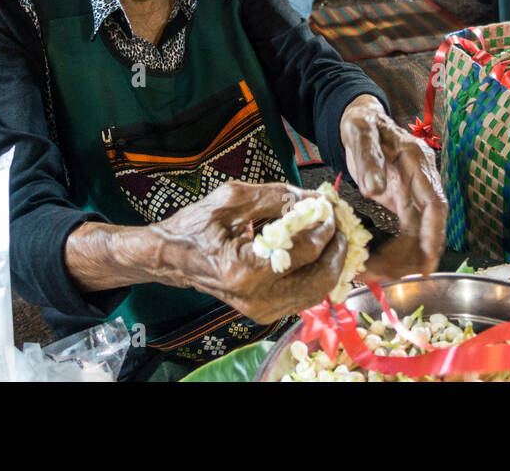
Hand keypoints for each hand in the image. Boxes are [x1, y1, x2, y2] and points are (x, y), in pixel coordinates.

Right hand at [154, 181, 347, 322]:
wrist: (171, 258)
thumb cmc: (195, 226)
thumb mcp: (231, 199)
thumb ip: (276, 197)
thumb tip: (314, 198)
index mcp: (244, 270)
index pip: (305, 251)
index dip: (325, 226)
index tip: (330, 205)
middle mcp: (256, 299)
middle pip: (320, 277)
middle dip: (337, 245)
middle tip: (337, 220)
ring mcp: (262, 311)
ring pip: (319, 290)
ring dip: (332, 259)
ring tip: (331, 232)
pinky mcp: (266, 312)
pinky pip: (306, 295)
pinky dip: (319, 272)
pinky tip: (319, 250)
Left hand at [339, 95, 445, 276]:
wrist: (361, 120)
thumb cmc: (362, 124)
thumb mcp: (360, 132)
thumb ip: (368, 157)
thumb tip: (373, 188)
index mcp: (417, 160)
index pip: (435, 202)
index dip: (434, 233)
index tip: (427, 260)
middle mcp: (422, 179)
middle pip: (429, 224)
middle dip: (416, 255)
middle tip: (393, 277)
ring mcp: (414, 192)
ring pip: (418, 233)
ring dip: (404, 257)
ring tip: (380, 274)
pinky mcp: (403, 201)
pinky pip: (406, 231)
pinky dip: (396, 250)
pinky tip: (381, 264)